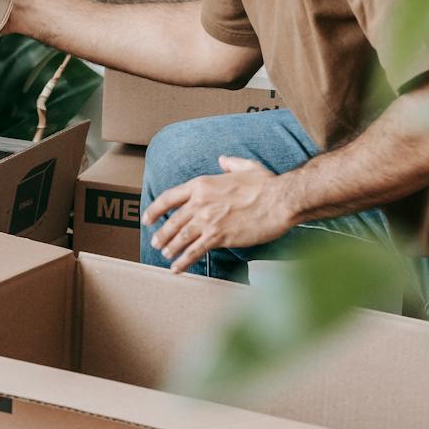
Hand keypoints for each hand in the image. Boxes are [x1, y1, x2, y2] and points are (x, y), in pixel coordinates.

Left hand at [141, 156, 298, 272]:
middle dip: (162, 234)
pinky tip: (177, 268)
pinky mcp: (218, 237)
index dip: (155, 209)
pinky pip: (194, 251)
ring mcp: (208, 220)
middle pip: (173, 221)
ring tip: (165, 255)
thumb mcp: (246, 166)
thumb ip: (230, 163)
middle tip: (156, 242)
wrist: (280, 200)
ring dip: (170, 248)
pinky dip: (183, 261)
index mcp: (202, 184)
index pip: (169, 197)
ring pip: (180, 237)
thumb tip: (222, 160)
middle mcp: (200, 202)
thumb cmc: (266, 184)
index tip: (148, 219)